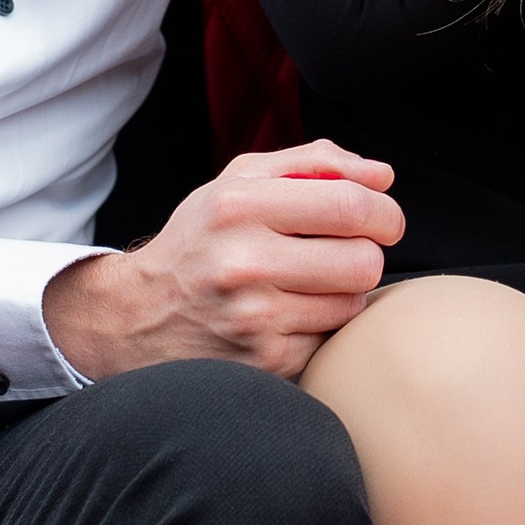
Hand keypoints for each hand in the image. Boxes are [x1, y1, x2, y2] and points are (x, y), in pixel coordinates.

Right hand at [45, 141, 402, 379]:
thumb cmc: (202, 239)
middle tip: (349, 251)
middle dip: (368, 253)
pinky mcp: (264, 361)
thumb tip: (382, 176)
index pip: (351, 205)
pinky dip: (321, 326)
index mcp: (239, 205)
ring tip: (309, 283)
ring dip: (345, 292)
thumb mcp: (238, 182)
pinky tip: (289, 314)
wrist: (139, 315)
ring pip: (353, 302)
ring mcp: (254, 317)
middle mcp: (243, 261)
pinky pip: (330, 338)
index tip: (383, 219)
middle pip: (363, 260)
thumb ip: (312, 163)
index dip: (385, 213)